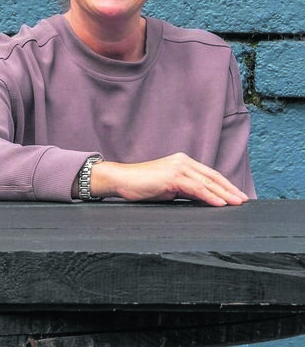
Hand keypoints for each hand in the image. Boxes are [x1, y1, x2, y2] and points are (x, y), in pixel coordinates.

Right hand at [90, 153, 247, 206]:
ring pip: (207, 182)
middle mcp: (183, 161)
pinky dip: (210, 196)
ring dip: (225, 194)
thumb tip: (202, 200)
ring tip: (237, 203)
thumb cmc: (142, 186)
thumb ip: (185, 191)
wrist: (121, 180)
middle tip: (244, 200)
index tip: (237, 195)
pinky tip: (220, 204)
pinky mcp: (172, 176)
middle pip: (212, 177)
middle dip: (230, 189)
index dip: (225, 185)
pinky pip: (196, 188)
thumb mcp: (168, 188)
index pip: (209, 174)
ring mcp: (178, 167)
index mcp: (183, 162)